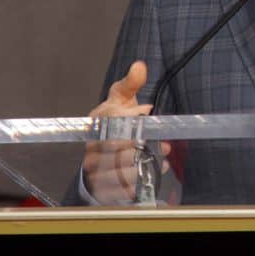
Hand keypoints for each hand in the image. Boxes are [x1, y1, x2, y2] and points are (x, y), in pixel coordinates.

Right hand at [82, 61, 168, 203]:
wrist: (102, 150)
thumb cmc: (115, 121)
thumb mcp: (122, 99)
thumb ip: (131, 83)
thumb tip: (139, 66)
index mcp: (97, 121)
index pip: (111, 119)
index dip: (131, 116)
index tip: (148, 112)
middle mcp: (91, 145)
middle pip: (115, 147)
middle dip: (141, 145)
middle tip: (163, 145)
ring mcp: (93, 167)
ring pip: (118, 170)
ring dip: (143, 165)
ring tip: (160, 159)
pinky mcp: (100, 187)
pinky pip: (119, 188)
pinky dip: (138, 183)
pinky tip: (152, 173)